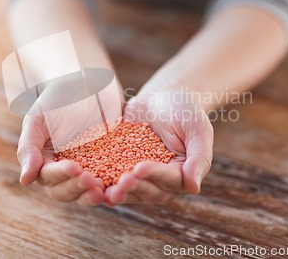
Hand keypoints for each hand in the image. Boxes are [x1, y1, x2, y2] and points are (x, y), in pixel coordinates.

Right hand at [16, 74, 113, 206]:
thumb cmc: (57, 98)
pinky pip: (112, 181)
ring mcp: (89, 170)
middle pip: (68, 192)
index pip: (49, 178)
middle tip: (92, 182)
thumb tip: (25, 180)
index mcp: (45, 163)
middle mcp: (66, 172)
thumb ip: (29, 147)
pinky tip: (123, 186)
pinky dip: (116, 187)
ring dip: (95, 195)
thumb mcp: (38, 118)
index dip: (62, 176)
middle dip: (79, 189)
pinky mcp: (110, 165)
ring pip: (89, 192)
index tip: (75, 168)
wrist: (87, 81)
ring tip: (105, 190)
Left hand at [105, 90, 212, 204]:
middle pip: (148, 191)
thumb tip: (194, 187)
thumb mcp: (197, 128)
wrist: (162, 97)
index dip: (154, 175)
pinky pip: (111, 177)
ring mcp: (140, 177)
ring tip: (102, 189)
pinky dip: (101, 180)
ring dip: (116, 191)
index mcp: (182, 175)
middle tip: (119, 181)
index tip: (139, 168)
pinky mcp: (121, 168)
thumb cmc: (184, 110)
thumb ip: (199, 156)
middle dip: (133, 187)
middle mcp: (161, 182)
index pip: (169, 180)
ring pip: (129, 190)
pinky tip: (88, 179)